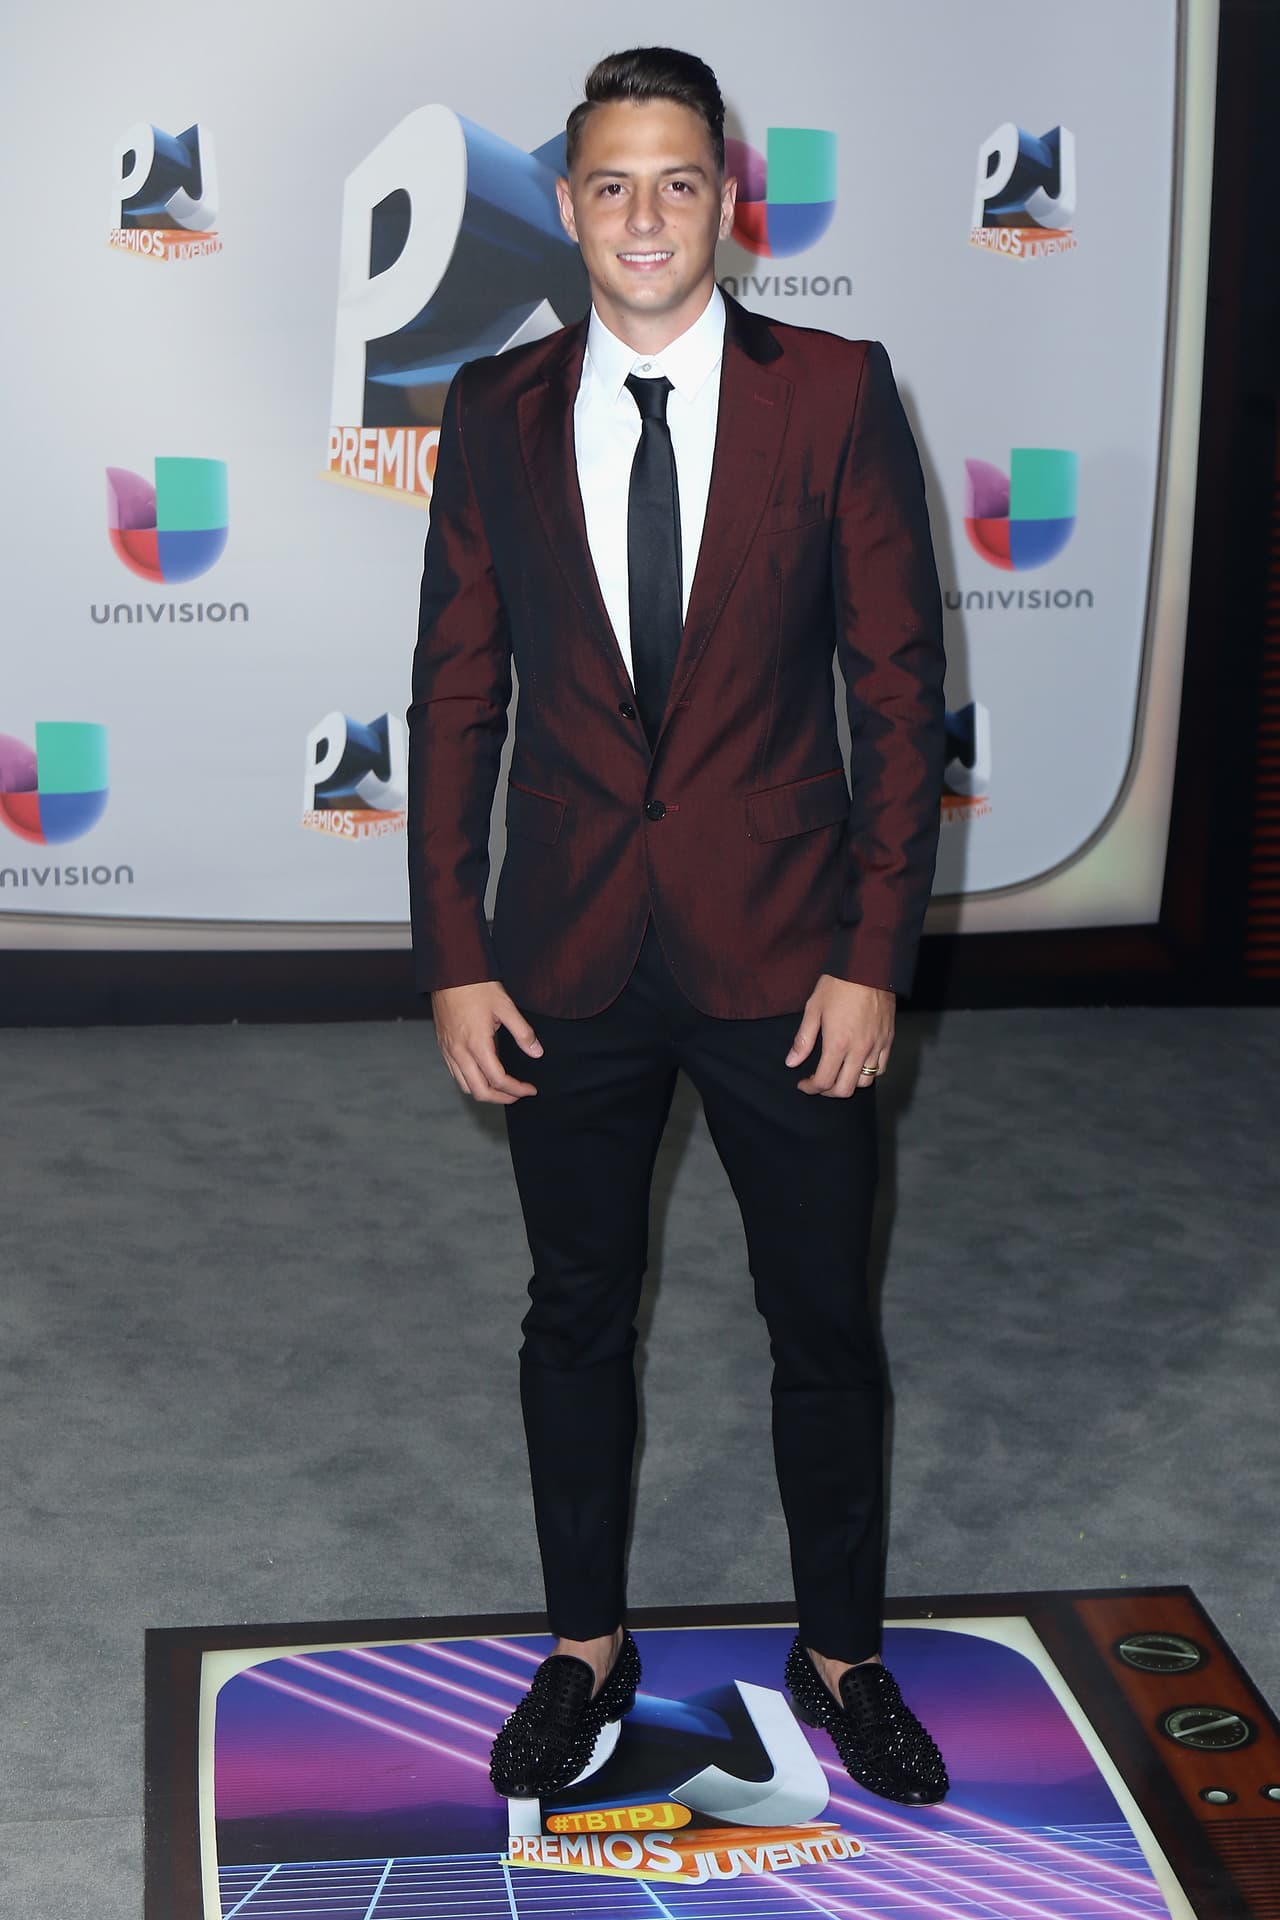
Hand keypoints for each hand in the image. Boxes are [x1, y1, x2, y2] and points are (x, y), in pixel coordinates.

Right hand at [431, 980, 542, 1103]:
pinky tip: (483, 1075)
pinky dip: (471, 1082)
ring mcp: (448, 1050)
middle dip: (502, 1098)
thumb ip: (523, 1032)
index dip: (517, 1089)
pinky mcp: (443, 1046)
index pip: (498, 1079)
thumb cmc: (476, 986)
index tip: (530, 1089)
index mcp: (477, 1044)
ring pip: (465, 1086)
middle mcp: (459, 1052)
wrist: (449, 972)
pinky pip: (455, 1074)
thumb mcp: (506, 1006)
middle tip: (518, 1095)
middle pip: (480, 1091)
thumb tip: (537, 1053)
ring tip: (503, 1089)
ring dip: (485, 1093)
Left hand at [785, 975, 894, 1096]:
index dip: (811, 1088)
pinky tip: (858, 1065)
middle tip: (818, 1083)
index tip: (803, 1084)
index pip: (824, 1081)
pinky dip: (869, 1073)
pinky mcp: (888, 1040)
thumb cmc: (838, 985)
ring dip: (849, 1084)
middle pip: (845, 1089)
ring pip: (865, 1082)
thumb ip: (803, 1039)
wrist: (868, 967)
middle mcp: (859, 1050)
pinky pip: (881, 1068)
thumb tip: (791, 1062)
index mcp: (838, 1043)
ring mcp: (876, 1046)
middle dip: (828, 1092)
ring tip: (838, 1074)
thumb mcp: (813, 1009)